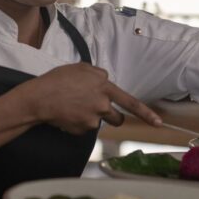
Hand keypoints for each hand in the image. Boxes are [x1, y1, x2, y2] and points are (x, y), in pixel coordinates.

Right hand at [15, 63, 161, 134]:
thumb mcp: (80, 68)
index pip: (130, 102)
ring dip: (93, 118)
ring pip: (100, 122)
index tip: (158, 123)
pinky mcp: (83, 130)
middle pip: (117, 117)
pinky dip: (78, 124)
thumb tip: (104, 80)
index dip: (146, 114)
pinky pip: (86, 128)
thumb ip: (97, 75)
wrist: (39, 98)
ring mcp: (93, 119)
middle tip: (94, 108)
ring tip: (74, 108)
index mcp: (104, 86)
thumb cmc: (57, 80)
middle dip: (111, 116)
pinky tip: (67, 115)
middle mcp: (102, 104)